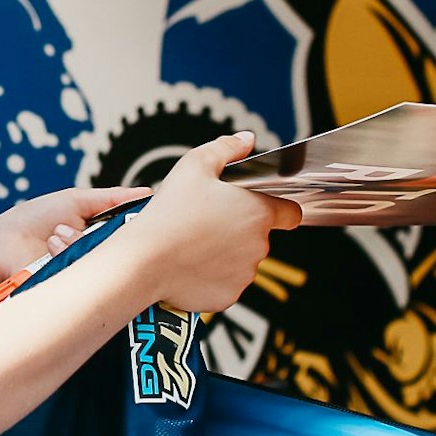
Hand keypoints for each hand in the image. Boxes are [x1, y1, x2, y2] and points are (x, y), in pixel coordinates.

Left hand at [0, 185, 146, 286]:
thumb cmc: (32, 220)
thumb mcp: (75, 201)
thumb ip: (112, 199)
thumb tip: (148, 193)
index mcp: (106, 242)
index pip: (136, 240)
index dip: (142, 229)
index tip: (147, 217)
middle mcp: (100, 264)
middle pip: (124, 254)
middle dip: (109, 235)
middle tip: (80, 224)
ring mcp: (86, 281)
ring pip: (103, 264)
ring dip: (76, 241)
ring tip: (53, 236)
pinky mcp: (70, 294)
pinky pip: (84, 278)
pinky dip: (66, 253)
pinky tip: (51, 244)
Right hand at [129, 132, 301, 312]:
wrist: (145, 260)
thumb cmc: (169, 214)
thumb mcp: (195, 165)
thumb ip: (226, 148)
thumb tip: (246, 140)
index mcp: (258, 212)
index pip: (291, 213)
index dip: (280, 208)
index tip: (264, 208)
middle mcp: (258, 246)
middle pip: (259, 236)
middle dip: (239, 229)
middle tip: (207, 221)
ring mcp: (245, 274)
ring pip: (242, 260)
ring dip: (226, 253)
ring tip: (195, 243)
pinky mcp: (228, 295)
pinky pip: (226, 283)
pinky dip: (212, 276)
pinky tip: (190, 263)